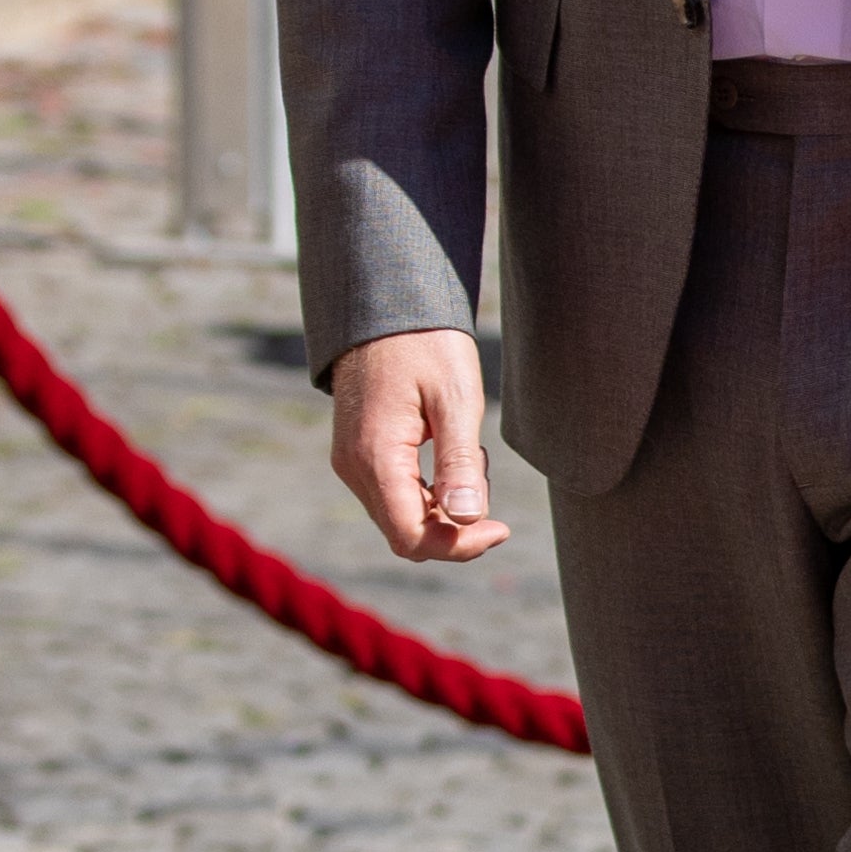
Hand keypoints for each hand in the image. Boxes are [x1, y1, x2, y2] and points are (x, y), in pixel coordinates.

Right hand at [325, 328, 505, 563]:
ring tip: (471, 455)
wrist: (385, 304)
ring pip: (400, 516)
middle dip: (455, 527)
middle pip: (405, 533)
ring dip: (443, 506)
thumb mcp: (456, 398)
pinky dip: (429, 490)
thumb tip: (467, 519)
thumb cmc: (426, 343)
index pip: (412, 536)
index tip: (500, 528)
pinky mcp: (357, 453)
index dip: (458, 547)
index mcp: (375, 456)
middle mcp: (353, 467)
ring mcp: (350, 461)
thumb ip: (459, 463)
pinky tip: (453, 453)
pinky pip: (394, 494)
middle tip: (488, 481)